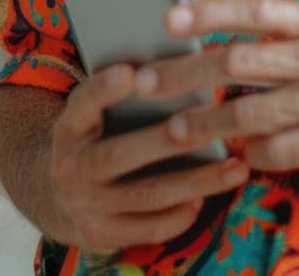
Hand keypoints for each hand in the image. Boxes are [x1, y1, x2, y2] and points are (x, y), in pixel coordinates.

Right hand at [46, 64, 249, 252]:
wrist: (61, 198)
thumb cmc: (99, 138)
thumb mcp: (97, 114)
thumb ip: (129, 94)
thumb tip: (181, 63)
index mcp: (71, 126)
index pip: (84, 103)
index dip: (105, 89)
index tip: (133, 72)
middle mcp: (71, 167)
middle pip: (120, 155)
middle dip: (168, 141)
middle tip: (212, 123)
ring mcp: (85, 206)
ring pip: (146, 195)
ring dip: (196, 182)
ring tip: (236, 168)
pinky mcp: (103, 235)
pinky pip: (149, 228)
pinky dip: (181, 215)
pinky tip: (206, 197)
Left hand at [134, 0, 298, 187]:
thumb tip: (238, 46)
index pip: (258, 11)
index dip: (209, 12)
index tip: (169, 18)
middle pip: (237, 63)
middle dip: (184, 74)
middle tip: (145, 82)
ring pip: (247, 114)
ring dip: (205, 124)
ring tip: (175, 129)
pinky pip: (277, 151)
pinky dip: (252, 155)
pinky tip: (241, 156)